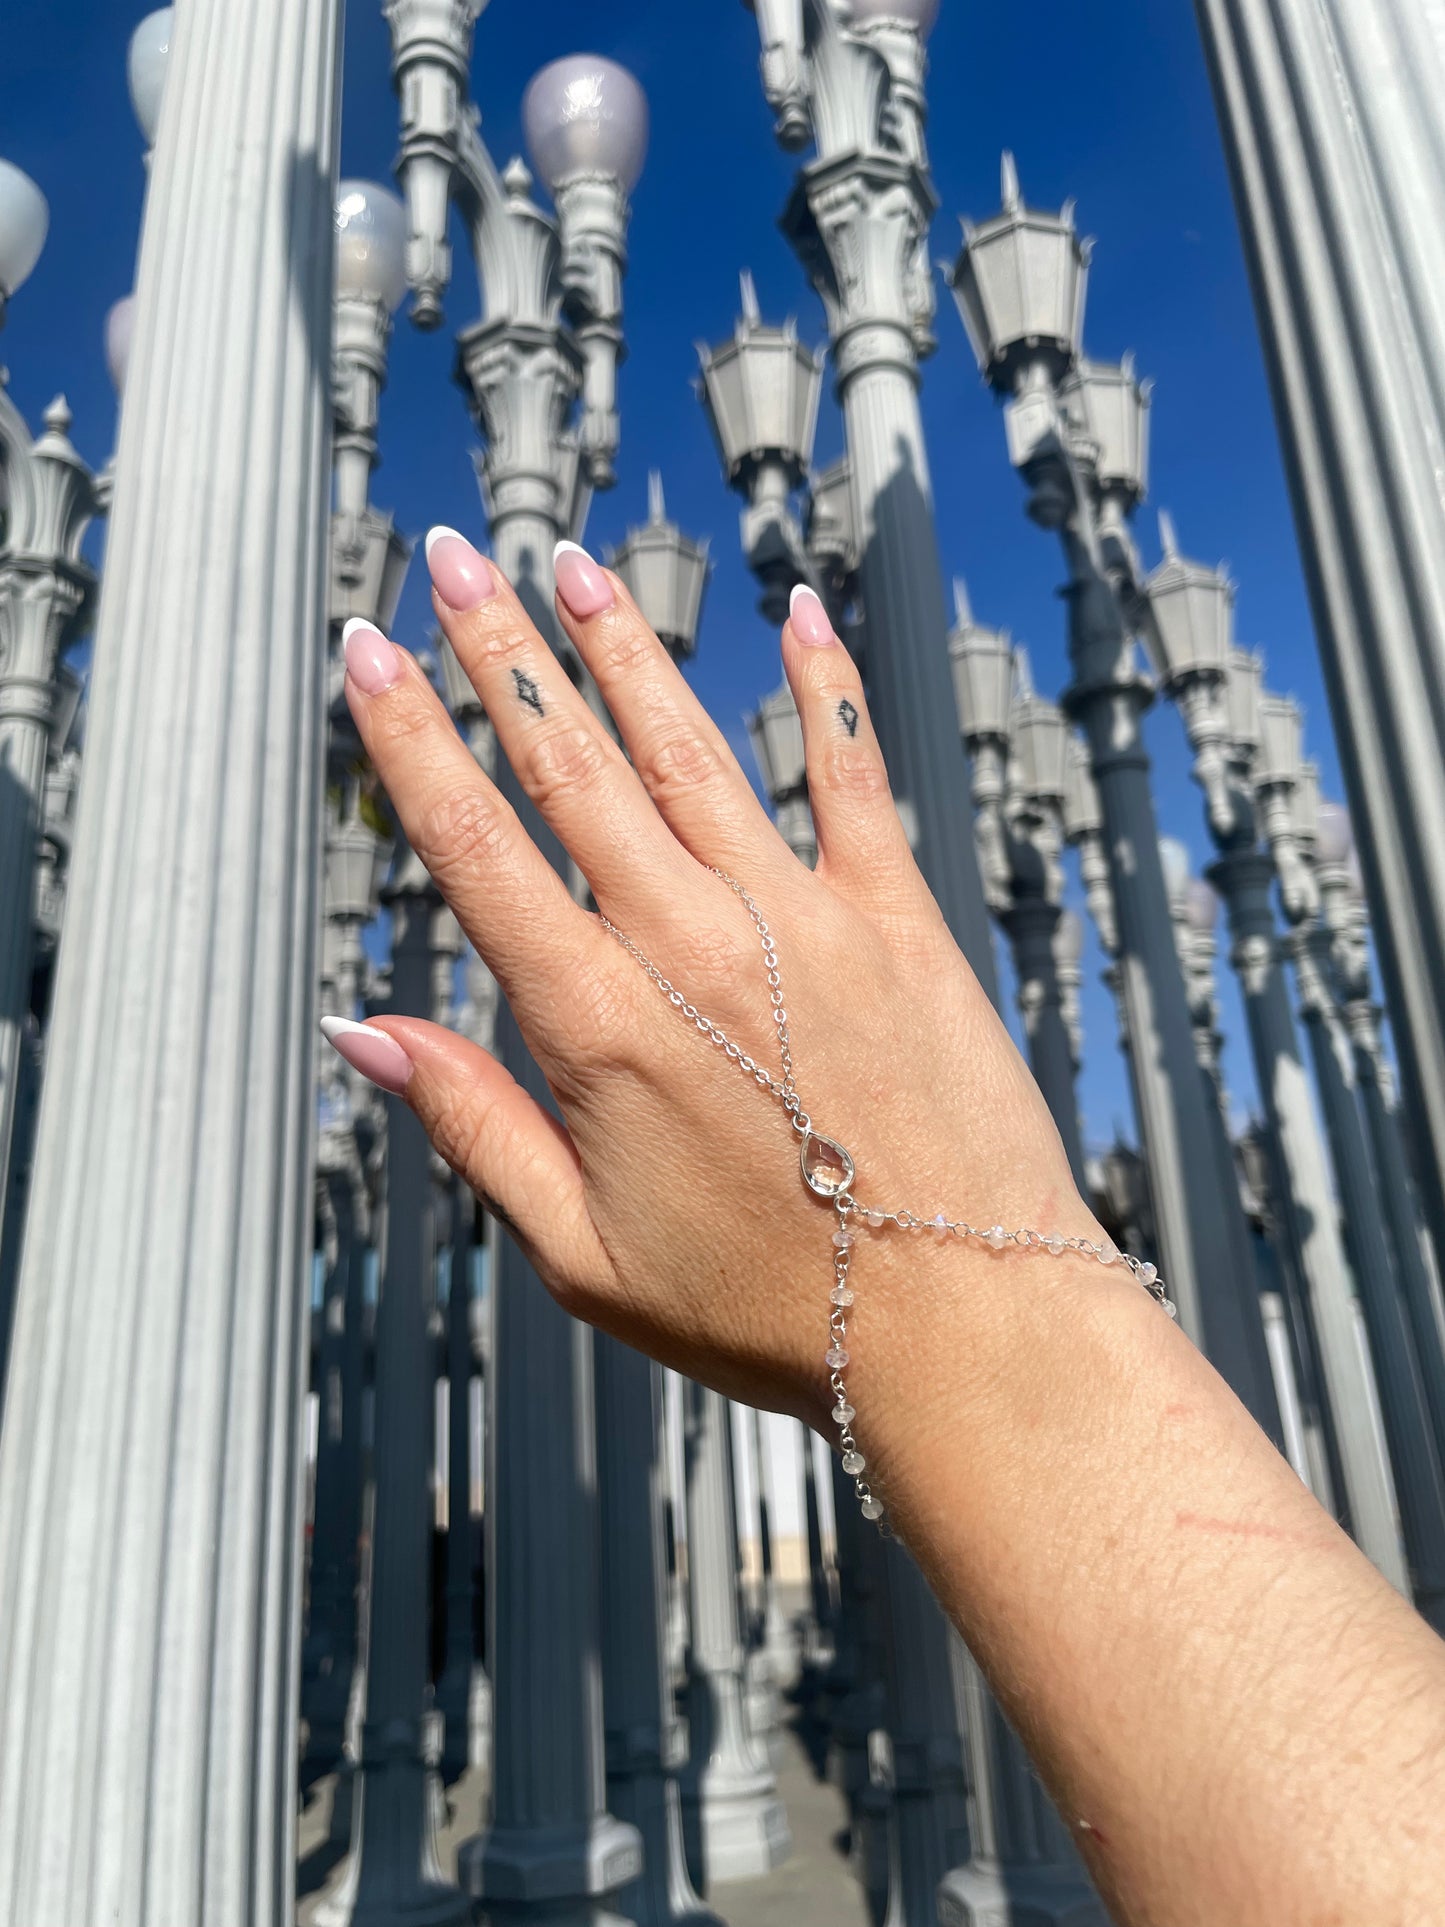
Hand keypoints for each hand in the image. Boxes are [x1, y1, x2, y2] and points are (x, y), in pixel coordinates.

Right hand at [328, 532, 1105, 1446]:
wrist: (962, 1325)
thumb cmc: (767, 1308)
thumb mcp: (581, 1253)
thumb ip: (472, 1126)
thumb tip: (361, 1034)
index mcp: (600, 1027)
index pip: (476, 847)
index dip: (410, 738)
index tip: (367, 651)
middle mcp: (692, 946)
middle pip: (571, 767)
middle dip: (501, 651)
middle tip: (452, 558)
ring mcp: (802, 921)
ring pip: (689, 750)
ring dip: (622, 650)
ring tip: (570, 565)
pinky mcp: (897, 921)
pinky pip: (852, 778)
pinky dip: (824, 691)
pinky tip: (799, 613)